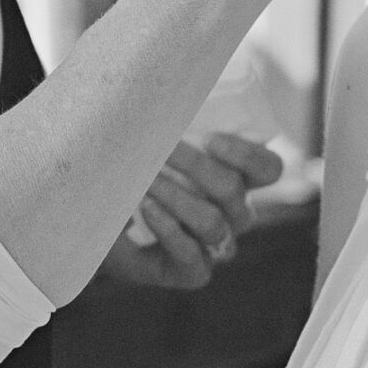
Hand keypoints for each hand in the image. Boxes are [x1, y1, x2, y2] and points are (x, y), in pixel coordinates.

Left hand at [104, 134, 282, 289]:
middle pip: (234, 191)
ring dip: (177, 197)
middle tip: (162, 148)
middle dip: (196, 166)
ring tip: (146, 180)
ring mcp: (216, 246)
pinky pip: (192, 255)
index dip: (247, 155)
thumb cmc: (132, 176)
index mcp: (239, 180)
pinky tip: (148, 208)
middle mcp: (235, 215)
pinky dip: (169, 228)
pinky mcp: (193, 272)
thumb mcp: (154, 146)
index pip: (268, 169)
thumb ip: (171, 127)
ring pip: (213, 222)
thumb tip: (165, 95)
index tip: (210, 139)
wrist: (99, 224)